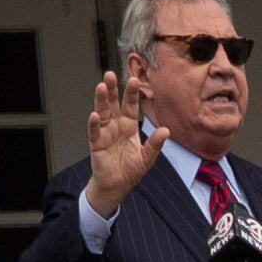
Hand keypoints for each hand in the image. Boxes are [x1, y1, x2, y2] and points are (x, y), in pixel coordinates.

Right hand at [81, 65, 151, 214]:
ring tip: (101, 87)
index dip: (132, 94)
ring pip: (102, 112)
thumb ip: (155, 144)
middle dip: (113, 89)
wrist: (116, 187)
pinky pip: (94, 131)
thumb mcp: (147, 158)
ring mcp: (105, 133)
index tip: (134, 80)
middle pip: (114, 104)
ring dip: (101, 100)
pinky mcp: (96, 144)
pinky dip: (94, 123)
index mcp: (129, 127)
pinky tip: (94, 115)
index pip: (131, 106)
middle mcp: (116, 126)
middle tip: (110, 75)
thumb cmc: (130, 170)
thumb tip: (166, 131)